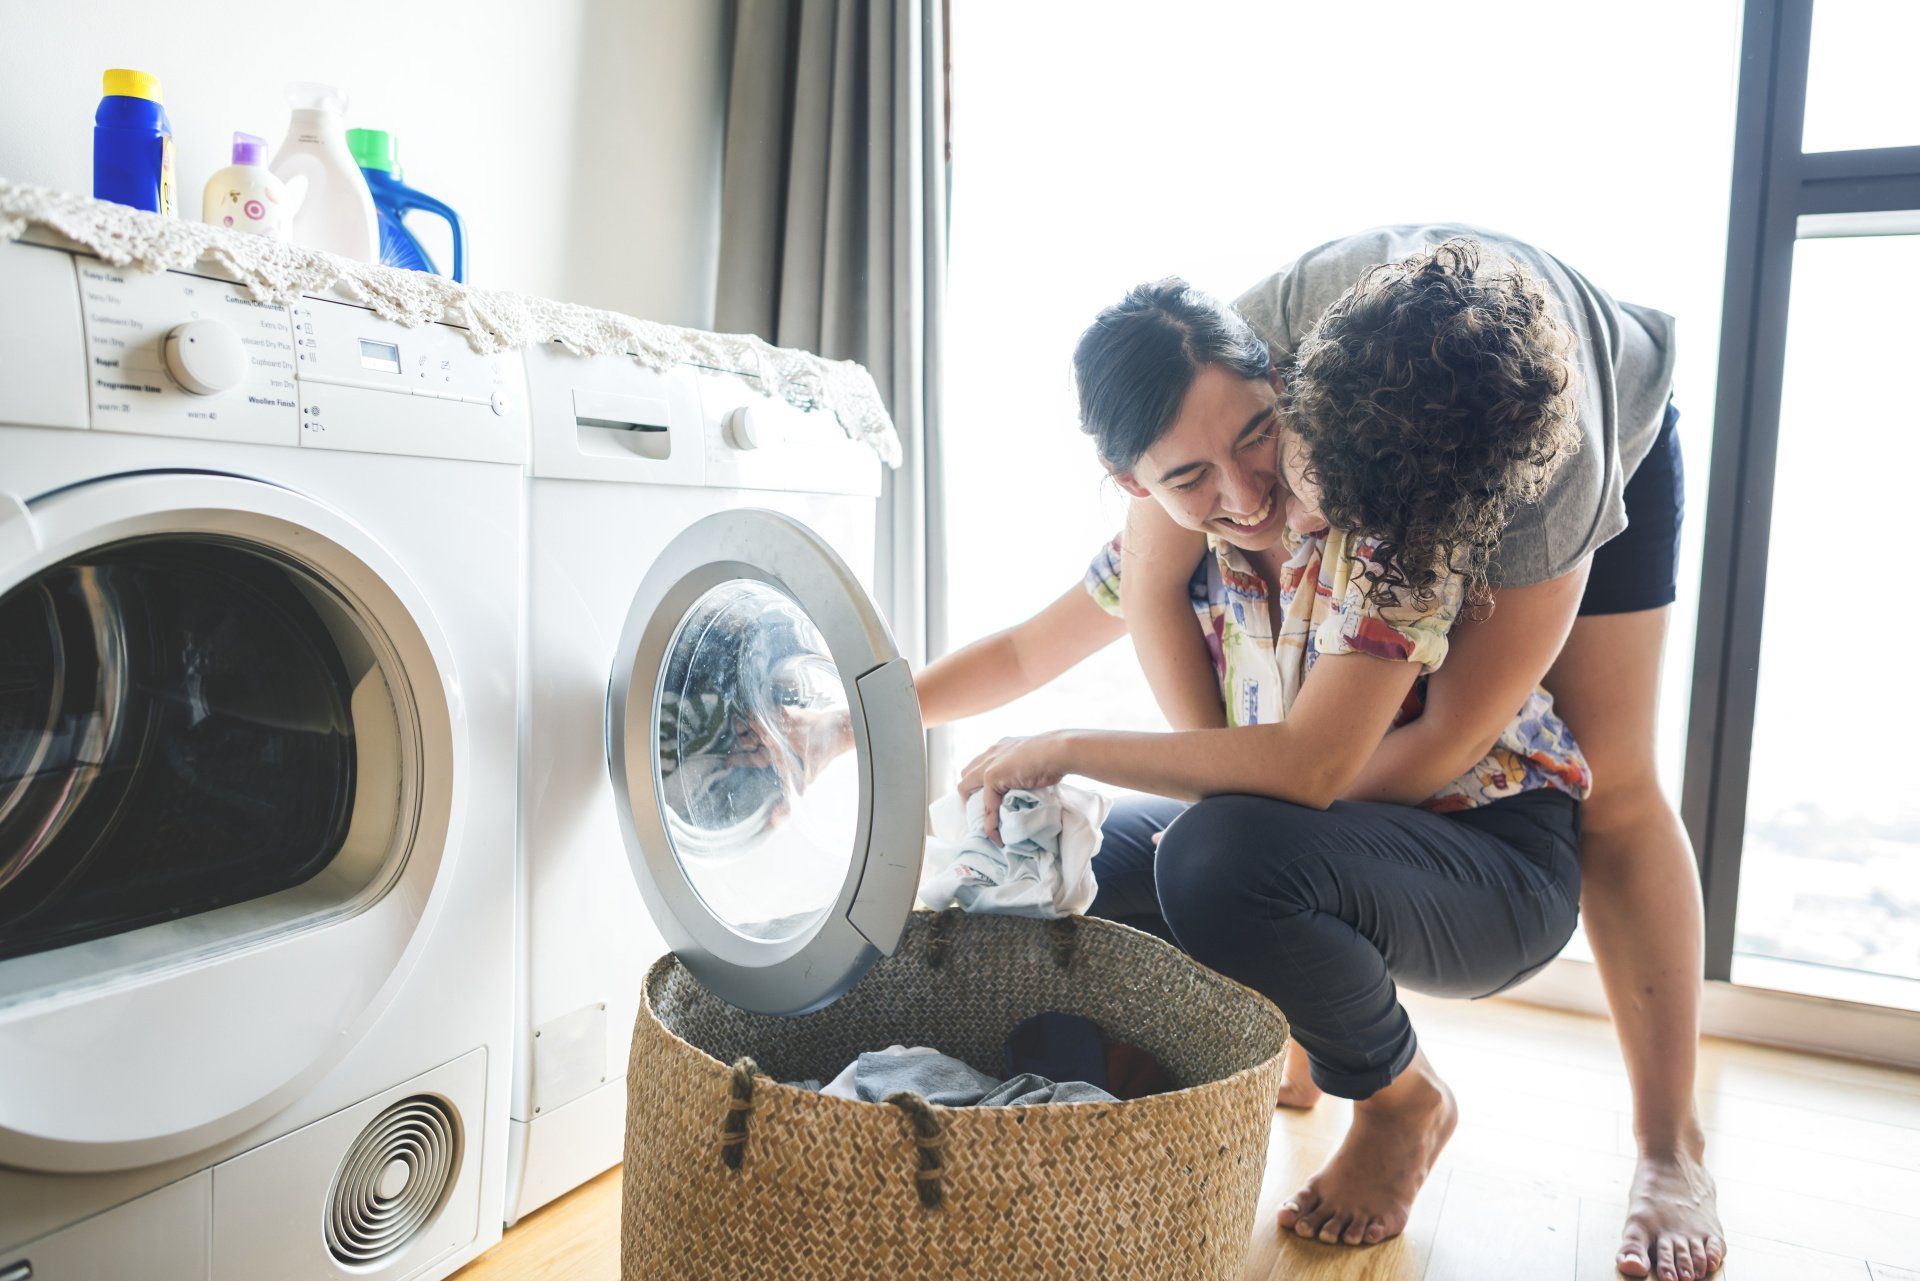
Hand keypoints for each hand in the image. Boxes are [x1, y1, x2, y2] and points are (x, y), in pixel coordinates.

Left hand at [957, 732, 1075, 841]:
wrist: (1059, 751)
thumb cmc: (1055, 756)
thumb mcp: (1034, 764)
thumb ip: (1024, 773)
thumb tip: (1028, 789)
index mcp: (1002, 748)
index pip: (981, 765)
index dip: (980, 783)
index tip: (990, 801)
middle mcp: (991, 753)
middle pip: (966, 774)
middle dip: (968, 794)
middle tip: (981, 813)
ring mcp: (989, 764)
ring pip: (966, 788)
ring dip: (973, 808)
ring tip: (984, 825)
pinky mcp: (991, 776)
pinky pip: (986, 805)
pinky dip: (990, 824)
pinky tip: (997, 836)